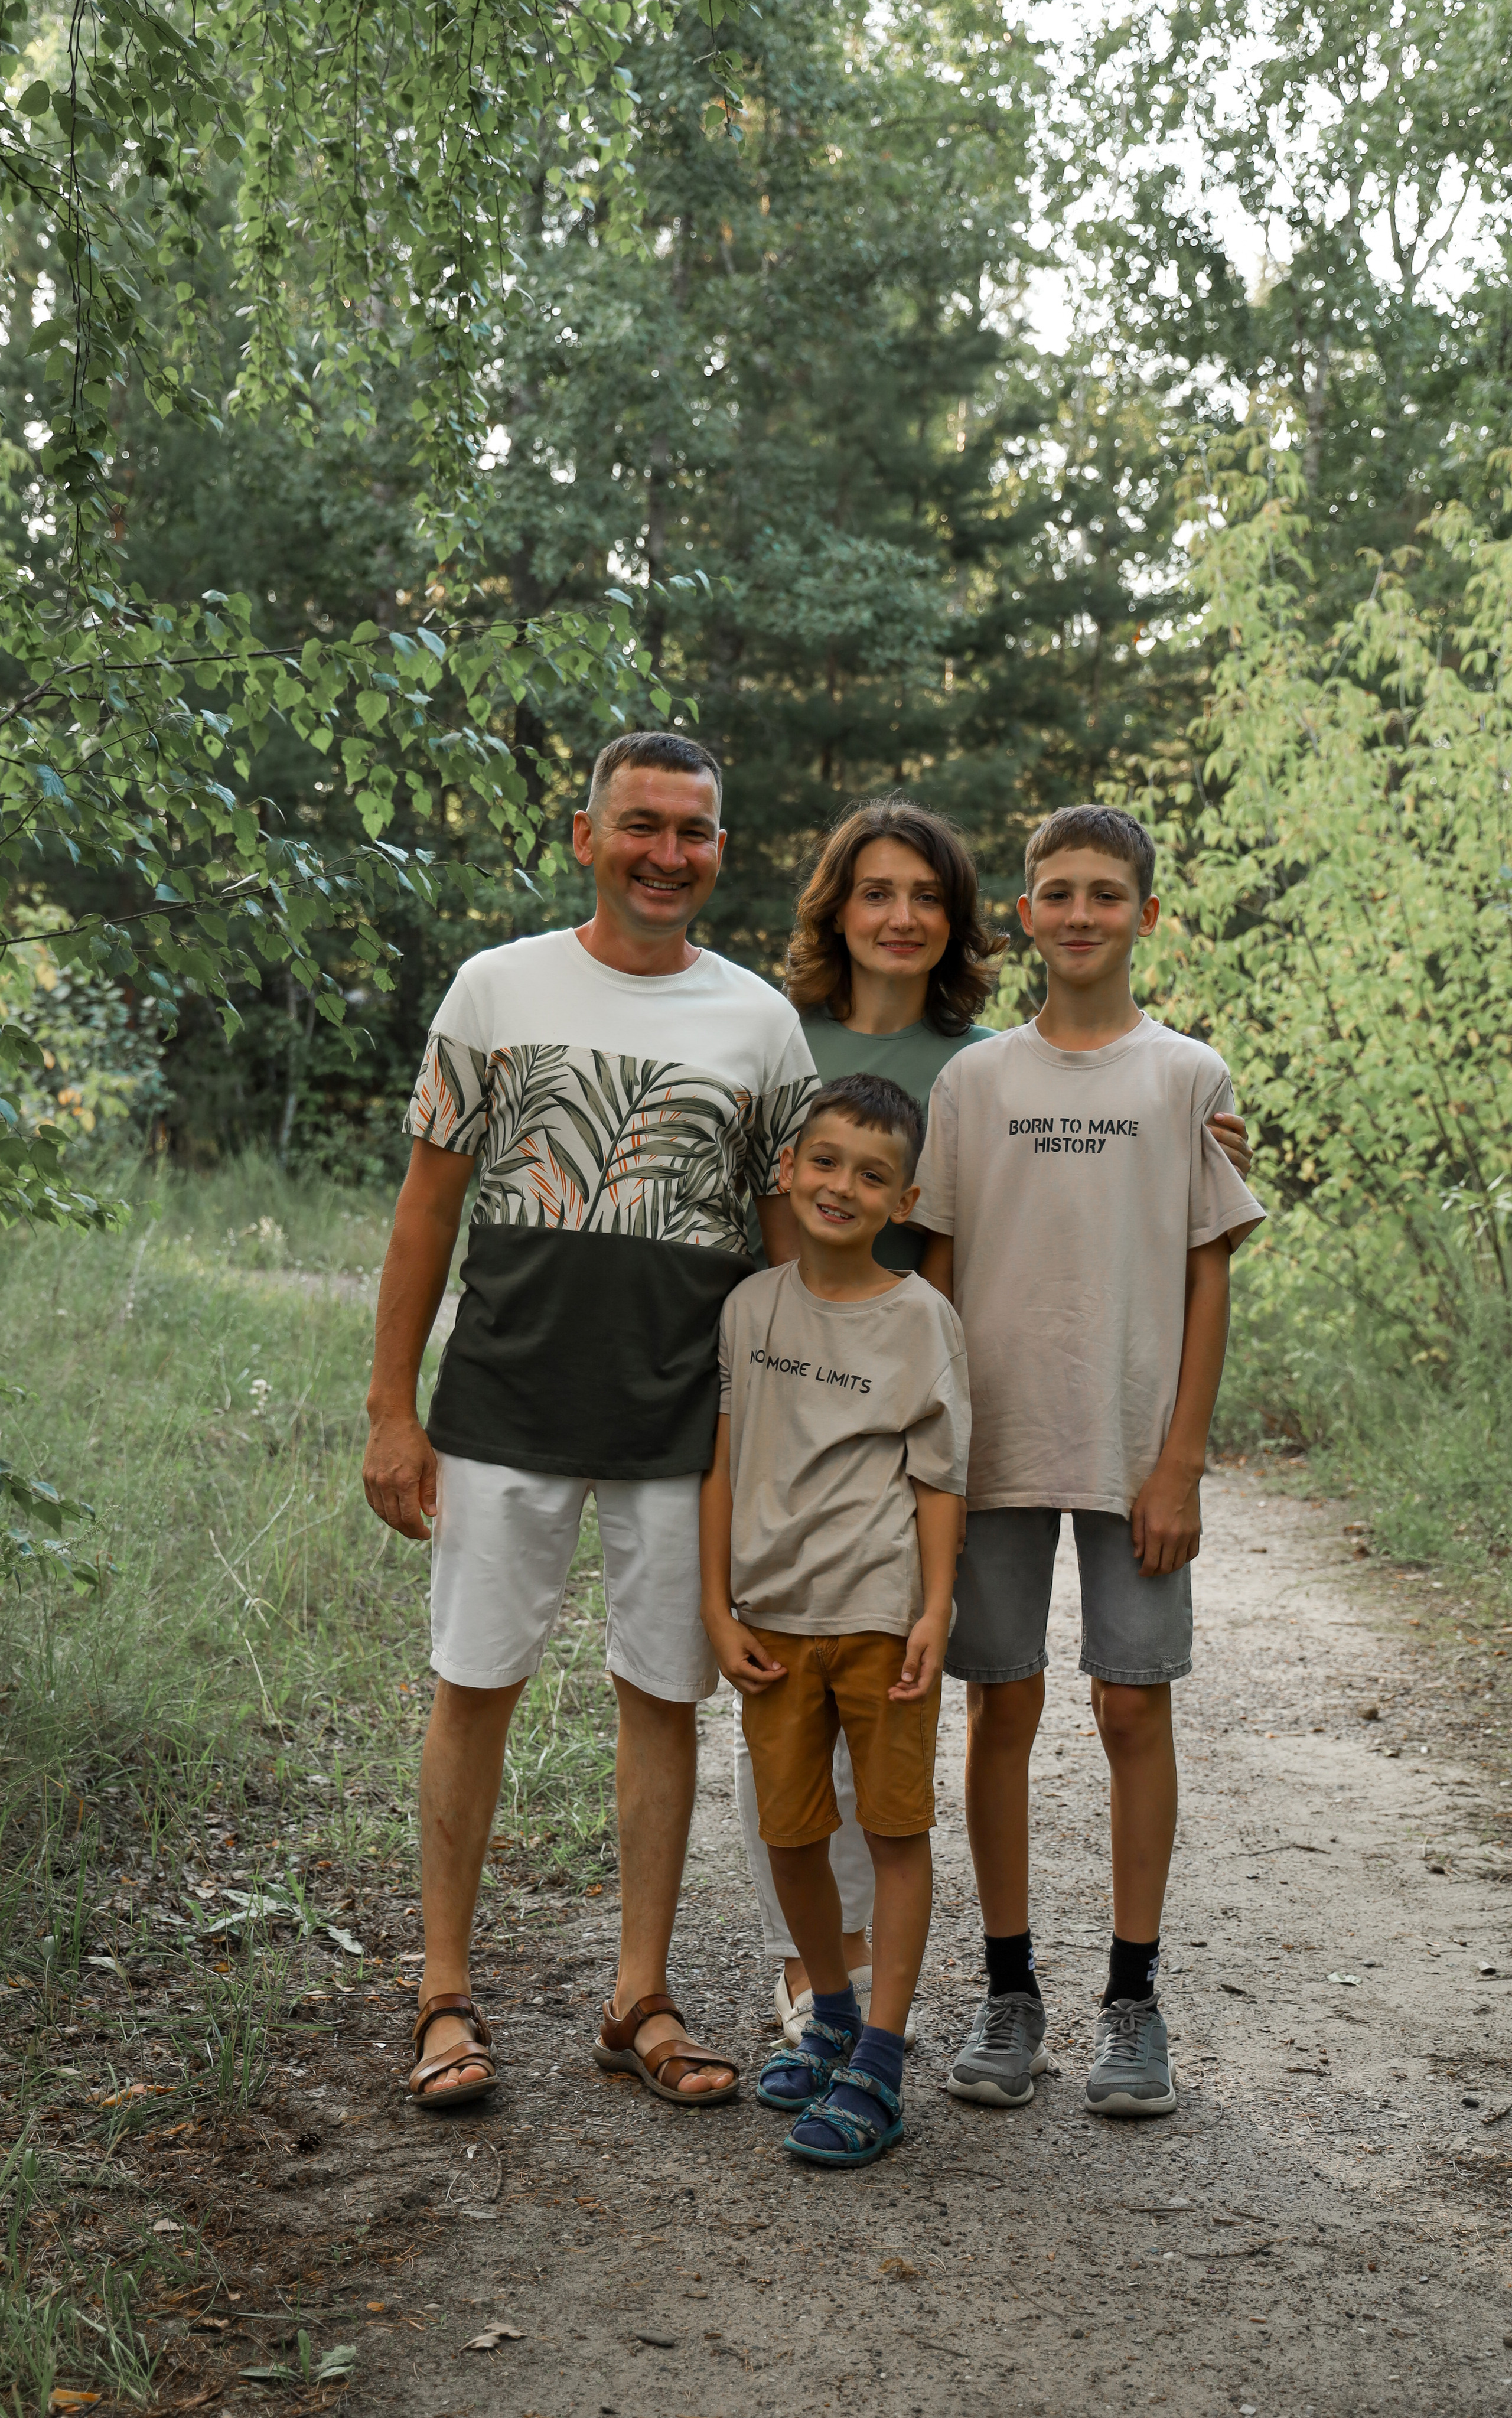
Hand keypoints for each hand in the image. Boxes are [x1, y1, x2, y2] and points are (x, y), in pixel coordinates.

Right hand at [363, 1410, 437, 1539]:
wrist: (390, 1420)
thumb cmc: (414, 1439)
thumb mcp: (429, 1463)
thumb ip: (428, 1491)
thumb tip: (429, 1513)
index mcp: (404, 1481)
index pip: (409, 1517)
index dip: (418, 1530)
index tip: (425, 1535)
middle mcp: (385, 1484)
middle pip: (394, 1519)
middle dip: (407, 1531)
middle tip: (418, 1534)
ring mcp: (373, 1481)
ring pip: (382, 1513)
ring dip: (394, 1524)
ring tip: (406, 1526)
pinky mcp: (366, 1476)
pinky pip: (373, 1502)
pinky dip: (382, 1512)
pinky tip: (391, 1514)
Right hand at [711, 1617, 786, 1696]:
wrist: (716, 1626)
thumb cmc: (733, 1631)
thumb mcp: (752, 1642)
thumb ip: (764, 1657)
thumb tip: (777, 1668)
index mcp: (737, 1668)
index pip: (761, 1679)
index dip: (775, 1675)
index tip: (785, 1670)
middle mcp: (731, 1675)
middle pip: (753, 1690)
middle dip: (767, 1684)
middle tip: (777, 1673)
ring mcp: (727, 1675)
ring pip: (746, 1690)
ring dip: (759, 1685)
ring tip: (768, 1673)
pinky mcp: (726, 1673)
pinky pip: (741, 1684)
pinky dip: (751, 1682)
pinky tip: (758, 1671)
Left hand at [890, 1610, 948, 1700]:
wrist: (937, 1620)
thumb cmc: (926, 1630)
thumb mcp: (915, 1644)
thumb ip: (911, 1663)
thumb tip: (905, 1680)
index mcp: (932, 1668)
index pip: (921, 1692)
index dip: (906, 1697)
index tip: (892, 1694)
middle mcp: (934, 1673)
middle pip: (922, 1695)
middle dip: (906, 1698)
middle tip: (890, 1695)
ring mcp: (933, 1670)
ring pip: (922, 1690)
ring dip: (908, 1693)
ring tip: (892, 1691)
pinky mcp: (930, 1667)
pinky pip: (922, 1683)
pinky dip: (911, 1687)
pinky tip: (901, 1683)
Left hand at [1129, 1459, 1201, 1575]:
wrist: (1179, 1476)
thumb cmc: (1154, 1490)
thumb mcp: (1138, 1510)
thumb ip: (1137, 1535)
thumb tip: (1138, 1555)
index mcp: (1155, 1532)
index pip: (1151, 1563)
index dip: (1145, 1572)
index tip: (1141, 1572)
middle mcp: (1173, 1537)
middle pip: (1165, 1567)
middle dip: (1155, 1572)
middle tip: (1149, 1569)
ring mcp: (1187, 1535)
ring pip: (1179, 1564)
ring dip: (1169, 1568)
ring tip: (1161, 1564)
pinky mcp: (1196, 1531)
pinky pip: (1192, 1554)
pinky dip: (1183, 1560)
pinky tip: (1176, 1556)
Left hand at [1207, 1111, 1251, 1180]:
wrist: (1218, 1180)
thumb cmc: (1213, 1155)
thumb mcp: (1217, 1142)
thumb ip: (1214, 1131)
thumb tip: (1201, 1119)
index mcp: (1242, 1138)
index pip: (1240, 1124)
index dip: (1229, 1119)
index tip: (1215, 1116)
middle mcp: (1247, 1150)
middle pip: (1237, 1139)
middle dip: (1220, 1133)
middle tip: (1205, 1129)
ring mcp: (1245, 1164)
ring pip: (1235, 1154)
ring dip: (1220, 1148)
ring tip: (1206, 1144)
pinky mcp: (1241, 1177)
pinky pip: (1235, 1171)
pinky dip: (1225, 1165)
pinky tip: (1214, 1162)